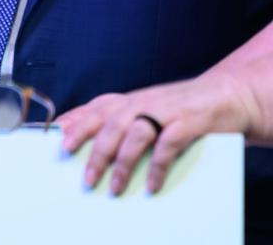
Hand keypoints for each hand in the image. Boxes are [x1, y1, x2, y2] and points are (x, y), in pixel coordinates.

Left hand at [58, 71, 260, 195]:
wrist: (224, 95)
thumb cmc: (175, 107)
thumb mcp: (141, 106)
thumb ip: (111, 115)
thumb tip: (71, 127)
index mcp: (127, 100)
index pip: (94, 110)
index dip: (75, 125)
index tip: (58, 144)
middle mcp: (141, 103)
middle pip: (110, 126)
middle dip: (95, 153)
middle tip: (86, 178)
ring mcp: (164, 112)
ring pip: (135, 136)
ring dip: (122, 164)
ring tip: (113, 187)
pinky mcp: (187, 123)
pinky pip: (167, 146)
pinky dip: (157, 166)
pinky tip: (150, 185)